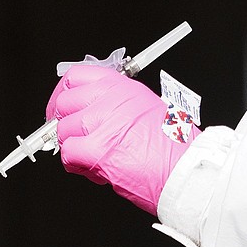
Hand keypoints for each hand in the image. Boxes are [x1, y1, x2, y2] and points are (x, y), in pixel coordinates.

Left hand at [46, 65, 199, 214]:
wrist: (186, 170)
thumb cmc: (175, 148)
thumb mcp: (147, 108)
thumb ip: (117, 105)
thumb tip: (91, 113)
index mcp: (123, 87)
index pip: (76, 76)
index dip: (63, 94)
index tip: (61, 108)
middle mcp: (111, 99)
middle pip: (64, 104)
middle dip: (65, 125)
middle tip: (75, 140)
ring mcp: (102, 123)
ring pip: (63, 132)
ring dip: (74, 148)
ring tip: (93, 159)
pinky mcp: (97, 149)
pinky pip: (68, 154)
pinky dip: (76, 166)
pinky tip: (93, 170)